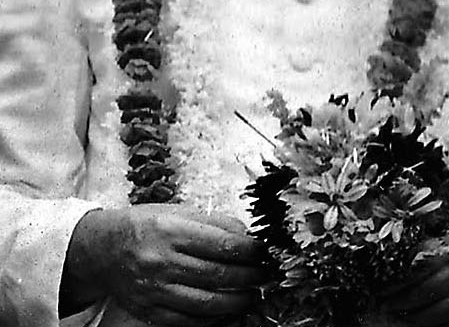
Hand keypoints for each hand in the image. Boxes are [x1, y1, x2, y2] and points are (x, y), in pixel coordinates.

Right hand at [62, 206, 268, 325]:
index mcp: (172, 231)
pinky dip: (212, 319)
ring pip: (207, 303)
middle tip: (267, 275)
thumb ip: (215, 224)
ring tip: (254, 295)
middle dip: (251, 277)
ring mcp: (153, 289)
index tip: (267, 252)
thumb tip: (249, 237)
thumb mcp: (179, 212)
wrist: (102, 248)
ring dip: (238, 302)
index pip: (225, 245)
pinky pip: (187, 320)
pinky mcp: (147, 309)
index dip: (252, 251)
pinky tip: (227, 310)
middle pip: (219, 275)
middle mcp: (161, 261)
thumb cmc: (146, 226)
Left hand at [380, 222, 448, 326]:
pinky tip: (425, 323)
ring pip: (435, 315)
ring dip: (413, 318)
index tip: (382, 289)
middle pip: (423, 295)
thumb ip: (427, 247)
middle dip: (400, 303)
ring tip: (403, 314)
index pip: (417, 270)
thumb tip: (393, 261)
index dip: (395, 283)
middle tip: (387, 305)